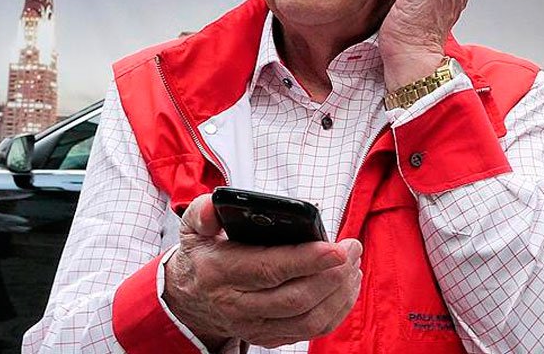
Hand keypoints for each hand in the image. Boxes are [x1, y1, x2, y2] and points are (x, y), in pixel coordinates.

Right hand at [163, 194, 362, 349]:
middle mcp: (236, 305)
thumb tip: (213, 205)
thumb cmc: (202, 253)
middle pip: (295, 298)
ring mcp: (254, 326)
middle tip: (353, 248)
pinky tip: (346, 285)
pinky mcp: (268, 337)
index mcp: (220, 272)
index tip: (337, 247)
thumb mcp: (193, 226)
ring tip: (354, 264)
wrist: (190, 297)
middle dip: (333, 274)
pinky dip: (336, 310)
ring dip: (339, 293)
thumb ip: (202, 211)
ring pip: (308, 319)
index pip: (269, 269)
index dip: (307, 260)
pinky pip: (311, 331)